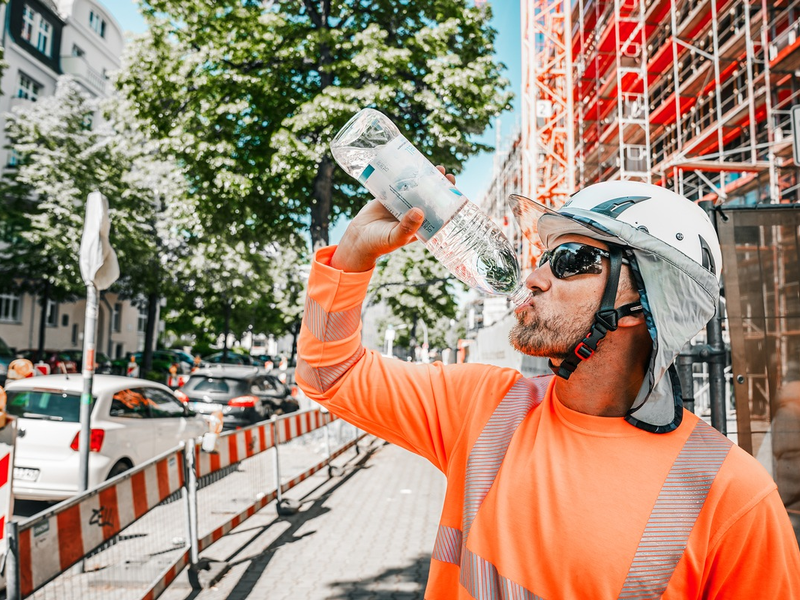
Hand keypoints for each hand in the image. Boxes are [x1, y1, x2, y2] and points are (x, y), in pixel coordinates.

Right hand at [331, 166, 455, 271]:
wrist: (358, 238)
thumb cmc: (379, 243)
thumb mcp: (395, 237)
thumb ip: (407, 228)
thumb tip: (420, 212)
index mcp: (421, 226)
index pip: (439, 213)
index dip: (448, 201)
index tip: (453, 190)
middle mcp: (414, 214)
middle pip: (430, 197)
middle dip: (439, 185)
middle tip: (445, 173)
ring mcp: (403, 204)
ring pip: (417, 188)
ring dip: (426, 178)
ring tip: (434, 166)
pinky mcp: (390, 197)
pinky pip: (400, 184)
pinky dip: (405, 175)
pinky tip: (412, 165)